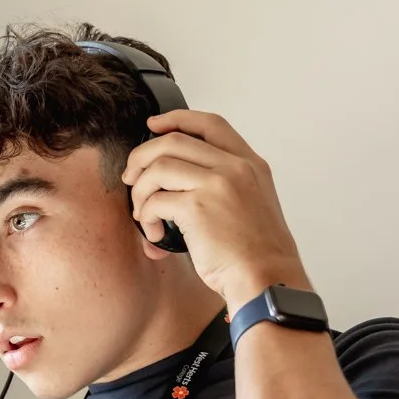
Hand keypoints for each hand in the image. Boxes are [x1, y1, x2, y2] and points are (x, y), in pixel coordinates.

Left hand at [120, 110, 307, 305]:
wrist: (267, 279)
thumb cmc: (258, 255)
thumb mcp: (253, 205)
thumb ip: (225, 185)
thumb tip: (178, 183)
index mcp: (250, 164)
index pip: (210, 124)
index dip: (177, 119)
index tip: (154, 125)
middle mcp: (235, 167)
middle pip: (174, 140)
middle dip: (142, 157)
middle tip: (131, 177)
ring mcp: (217, 184)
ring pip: (158, 166)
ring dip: (140, 191)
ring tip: (142, 213)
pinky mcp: (198, 207)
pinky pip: (154, 201)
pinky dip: (145, 217)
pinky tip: (153, 234)